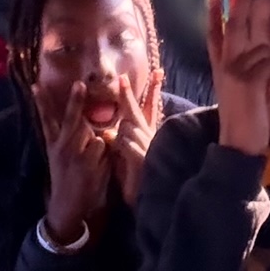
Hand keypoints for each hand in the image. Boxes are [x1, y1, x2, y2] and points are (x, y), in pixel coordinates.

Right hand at [37, 81, 112, 242]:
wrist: (66, 207)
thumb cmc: (67, 179)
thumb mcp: (60, 159)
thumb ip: (72, 141)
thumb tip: (88, 126)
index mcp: (53, 144)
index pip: (46, 119)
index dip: (41, 102)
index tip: (35, 85)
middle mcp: (61, 147)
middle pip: (70, 119)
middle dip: (75, 101)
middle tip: (79, 84)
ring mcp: (74, 156)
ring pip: (95, 136)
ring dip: (99, 145)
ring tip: (92, 163)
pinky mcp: (87, 165)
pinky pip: (103, 149)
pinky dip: (105, 156)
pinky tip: (98, 169)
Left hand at [109, 75, 162, 206]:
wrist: (142, 198)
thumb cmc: (132, 177)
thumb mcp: (126, 156)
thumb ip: (121, 142)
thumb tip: (112, 130)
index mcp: (146, 135)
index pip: (150, 108)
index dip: (153, 90)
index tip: (158, 71)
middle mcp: (149, 137)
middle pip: (137, 111)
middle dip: (129, 94)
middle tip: (123, 77)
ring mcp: (148, 147)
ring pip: (127, 127)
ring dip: (120, 136)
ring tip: (125, 151)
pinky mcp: (143, 159)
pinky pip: (126, 143)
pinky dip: (121, 147)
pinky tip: (124, 154)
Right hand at [207, 0, 269, 159]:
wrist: (238, 145)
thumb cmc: (247, 119)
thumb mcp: (256, 94)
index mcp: (222, 68)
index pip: (214, 36)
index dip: (213, 15)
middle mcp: (225, 66)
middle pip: (234, 27)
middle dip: (241, 3)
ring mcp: (235, 72)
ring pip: (263, 51)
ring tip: (268, 92)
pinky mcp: (248, 81)